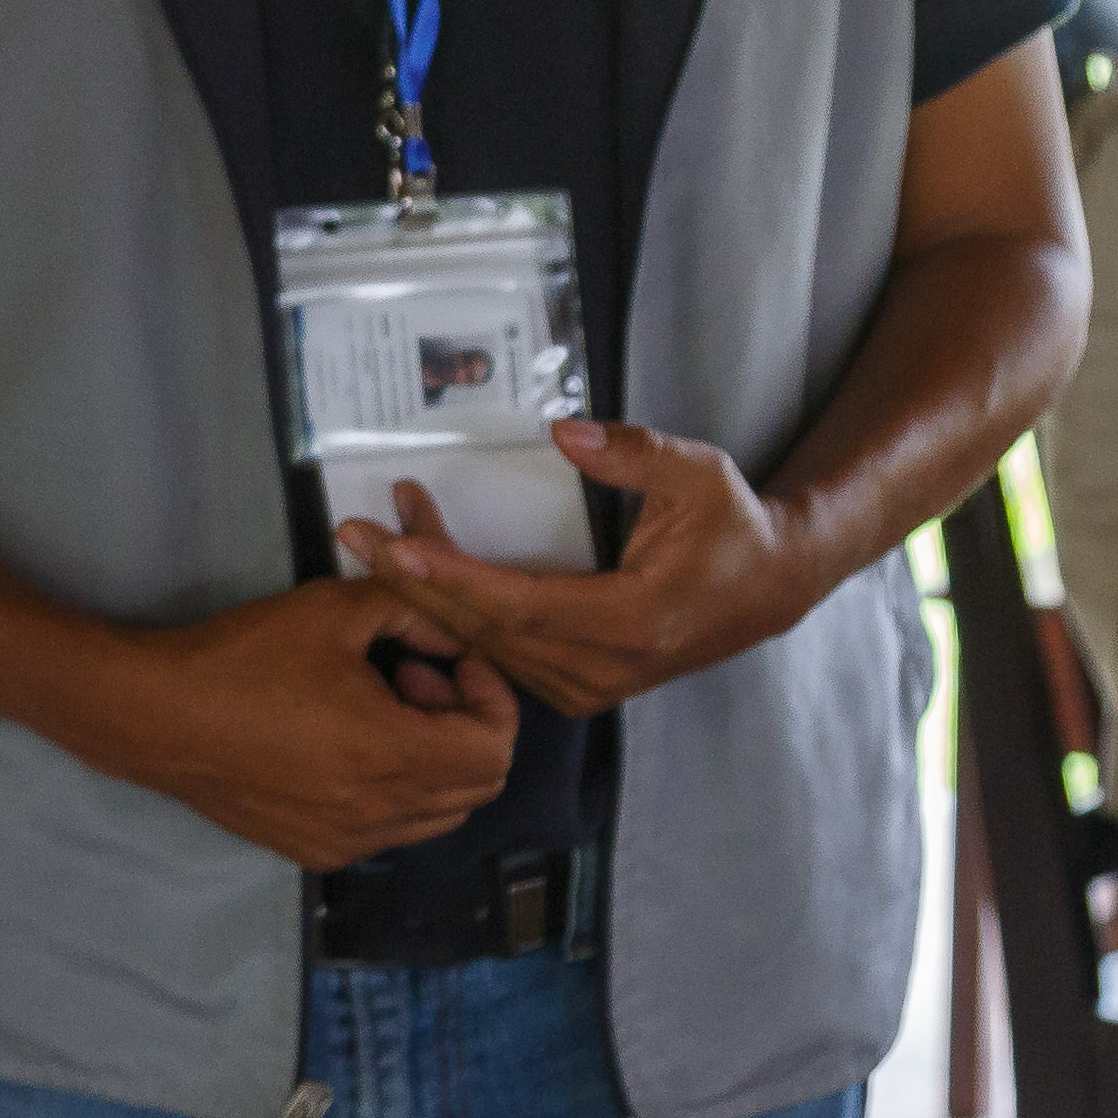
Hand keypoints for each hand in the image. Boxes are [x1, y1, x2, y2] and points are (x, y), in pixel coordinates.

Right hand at [72, 577, 522, 869]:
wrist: (158, 717)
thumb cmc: (246, 657)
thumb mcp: (335, 609)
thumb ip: (414, 612)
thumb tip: (455, 636)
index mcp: (393, 754)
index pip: (495, 749)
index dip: (492, 697)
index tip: (451, 660)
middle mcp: (381, 813)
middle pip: (478, 786)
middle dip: (466, 724)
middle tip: (413, 676)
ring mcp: (350, 842)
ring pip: (439, 814)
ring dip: (434, 759)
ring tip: (379, 709)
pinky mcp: (319, 852)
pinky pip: (392, 830)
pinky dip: (396, 790)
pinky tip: (345, 744)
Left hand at [335, 417, 818, 718]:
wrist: (766, 590)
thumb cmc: (732, 528)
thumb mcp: (699, 474)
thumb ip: (633, 453)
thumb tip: (564, 431)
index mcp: (632, 622)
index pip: (522, 605)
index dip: (455, 579)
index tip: (397, 549)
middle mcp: (603, 668)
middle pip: (487, 632)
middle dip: (413, 584)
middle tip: (352, 535)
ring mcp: (587, 686)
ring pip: (485, 648)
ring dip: (425, 595)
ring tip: (370, 539)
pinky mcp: (575, 685)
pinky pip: (498, 656)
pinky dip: (452, 615)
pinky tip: (412, 575)